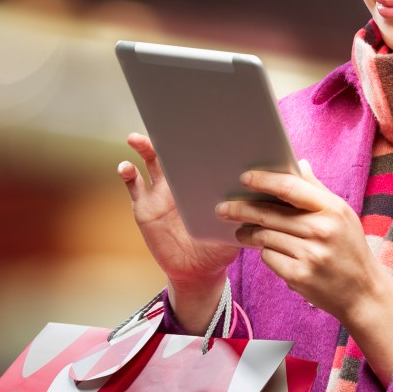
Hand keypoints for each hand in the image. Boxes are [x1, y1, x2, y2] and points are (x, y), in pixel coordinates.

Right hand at [118, 133, 239, 326]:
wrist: (197, 270)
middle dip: (168, 134)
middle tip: (166, 122)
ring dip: (142, 147)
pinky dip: (127, 174)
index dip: (200, 136)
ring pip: (150, 162)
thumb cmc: (221, 245)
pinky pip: (133, 186)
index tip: (201, 121)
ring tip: (136, 139)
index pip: (200, 152)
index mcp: (203, 181)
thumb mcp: (239, 226)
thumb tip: (267, 196)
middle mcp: (182, 182)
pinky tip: (125, 167)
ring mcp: (161, 192)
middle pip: (174, 150)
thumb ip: (249, 210)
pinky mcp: (144, 207)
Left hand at [219, 160, 389, 323]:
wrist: (363, 293)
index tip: (244, 178)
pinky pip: (268, 257)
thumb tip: (299, 164)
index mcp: (333, 209)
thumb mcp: (342, 216)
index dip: (264, 180)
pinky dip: (265, 253)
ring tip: (242, 232)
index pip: (291, 187)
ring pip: (265, 236)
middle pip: (269, 214)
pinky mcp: (299, 276)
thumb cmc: (350, 250)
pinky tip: (269, 253)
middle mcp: (321, 230)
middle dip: (241, 210)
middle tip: (224, 208)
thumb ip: (318, 191)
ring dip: (249, 234)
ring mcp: (310, 254)